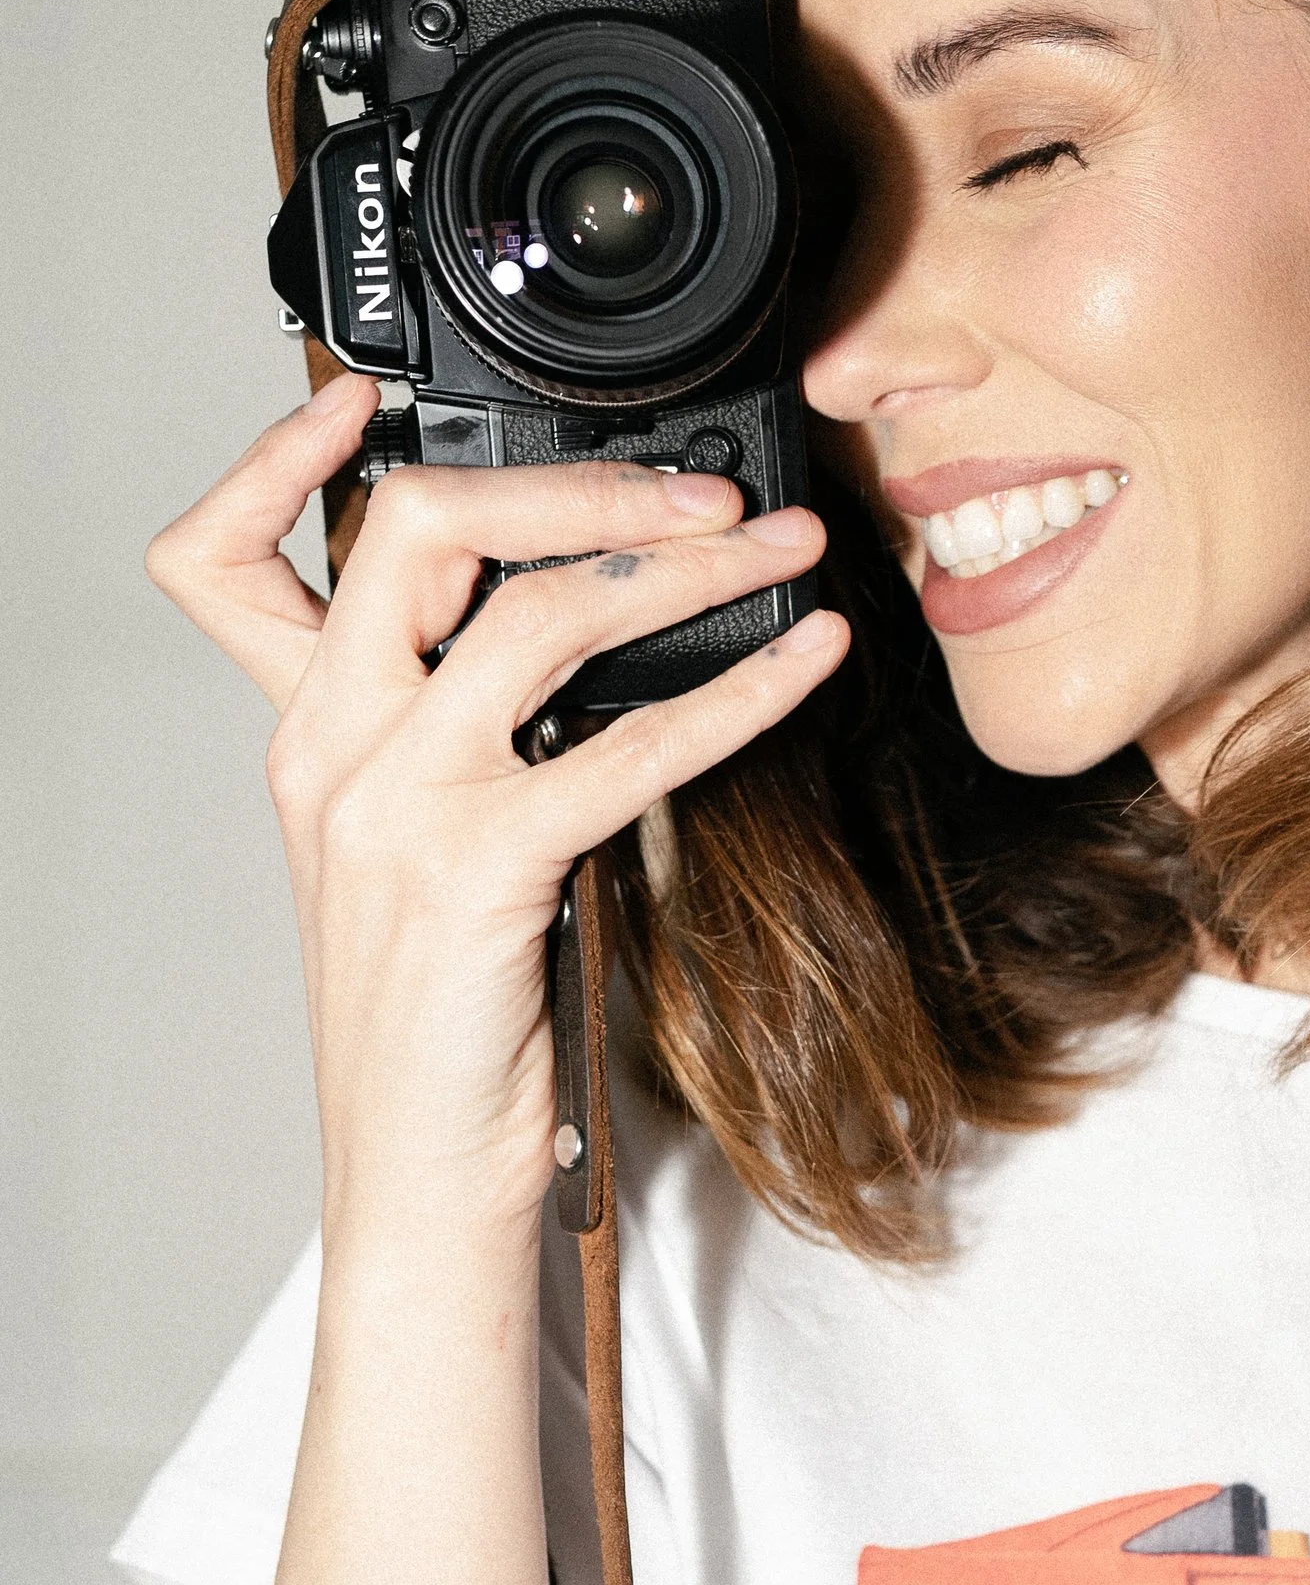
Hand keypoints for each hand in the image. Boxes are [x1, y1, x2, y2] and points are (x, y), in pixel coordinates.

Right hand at [147, 370, 845, 1225]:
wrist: (415, 1182)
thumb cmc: (437, 1022)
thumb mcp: (413, 850)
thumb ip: (453, 736)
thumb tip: (578, 631)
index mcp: (303, 738)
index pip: (228, 557)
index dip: (276, 460)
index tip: (359, 402)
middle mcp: (331, 752)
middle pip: (419, 532)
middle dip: (579, 484)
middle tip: (701, 491)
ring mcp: (397, 806)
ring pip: (543, 616)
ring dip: (689, 567)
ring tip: (783, 551)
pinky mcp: (481, 870)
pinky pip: (629, 745)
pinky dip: (741, 688)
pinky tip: (806, 660)